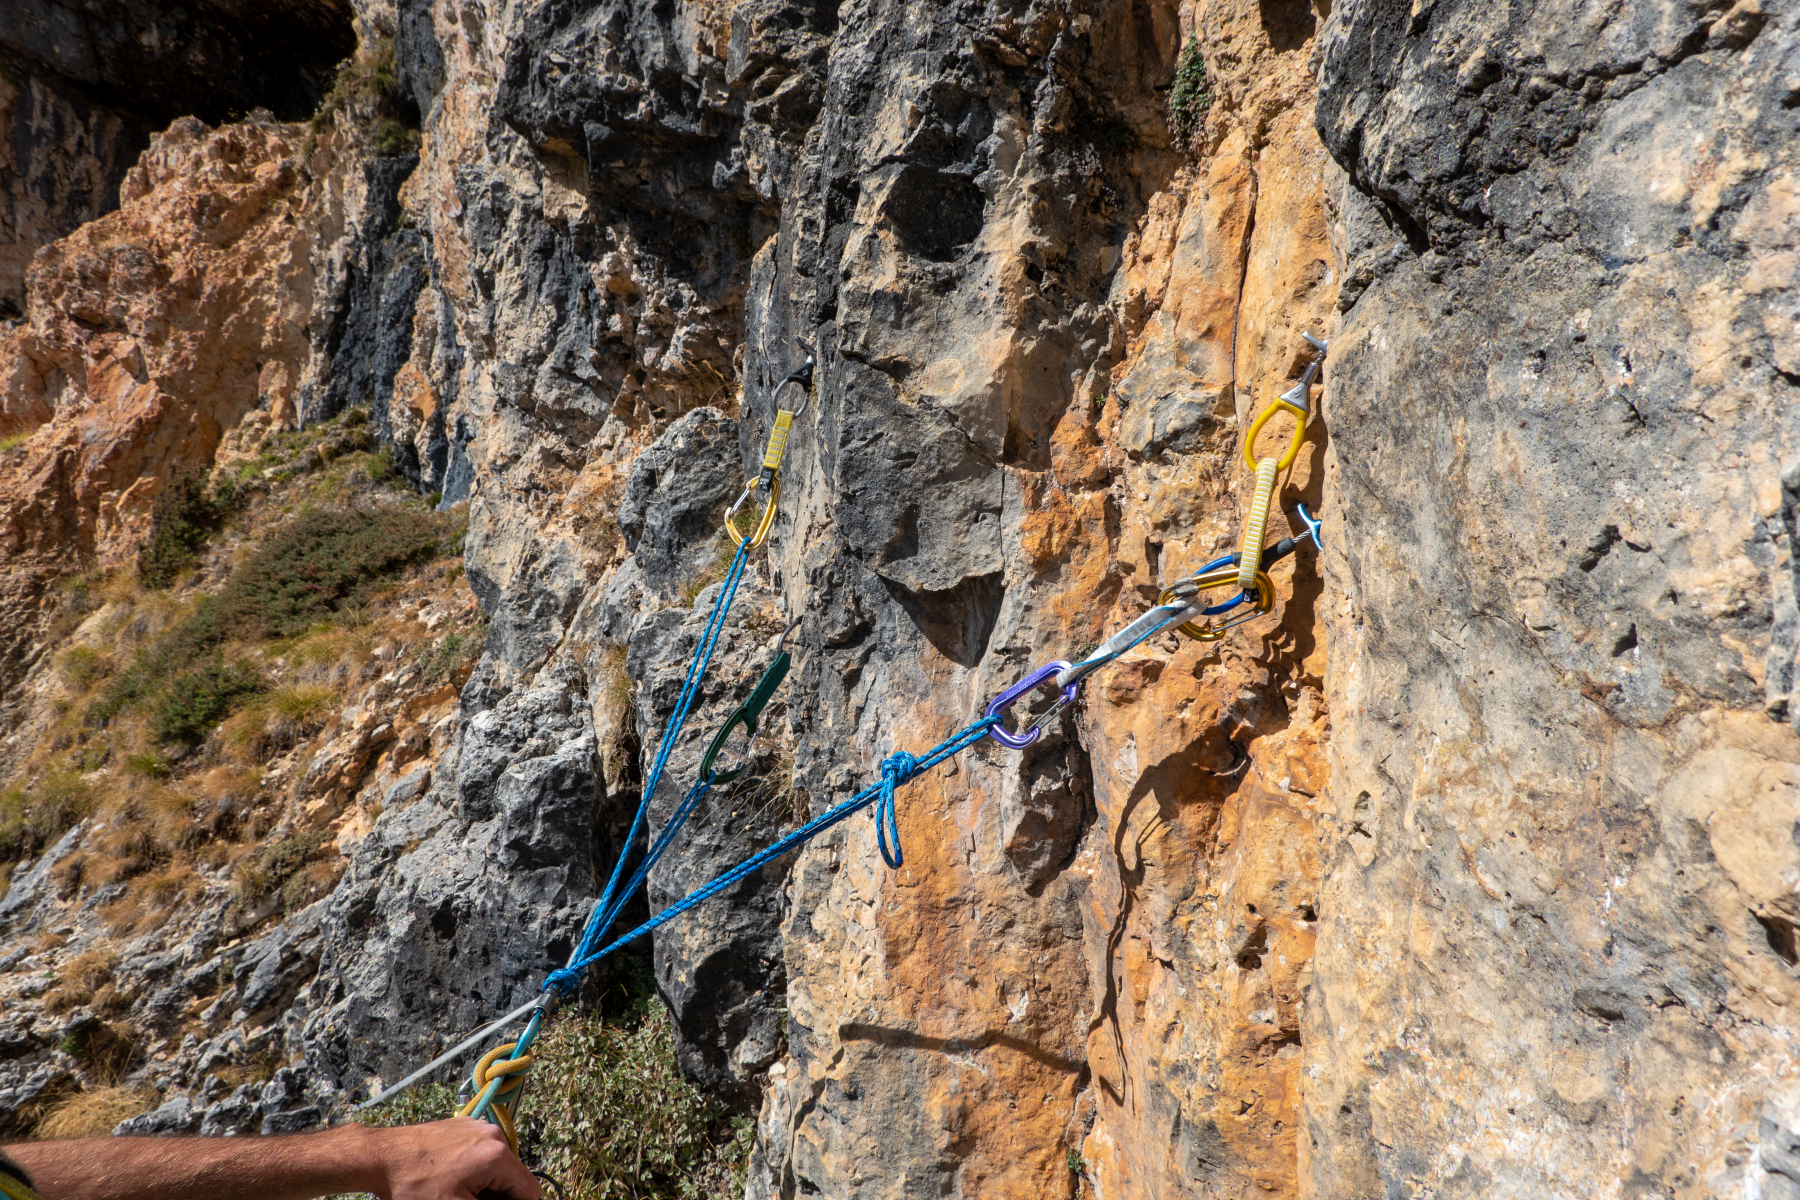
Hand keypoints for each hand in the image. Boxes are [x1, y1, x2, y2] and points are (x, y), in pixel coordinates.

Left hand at [369, 1118, 541, 1199]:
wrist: (382, 1156)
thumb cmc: (413, 1184)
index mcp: (497, 1155)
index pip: (529, 1190)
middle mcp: (493, 1135)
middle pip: (512, 1177)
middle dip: (497, 1197)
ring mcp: (477, 1127)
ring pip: (497, 1165)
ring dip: (485, 1185)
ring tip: (457, 1193)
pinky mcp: (463, 1126)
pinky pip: (482, 1152)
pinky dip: (474, 1170)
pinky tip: (451, 1179)